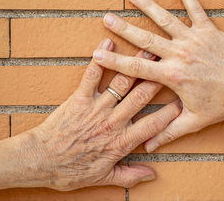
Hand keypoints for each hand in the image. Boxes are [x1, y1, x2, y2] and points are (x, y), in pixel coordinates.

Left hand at [23, 39, 181, 190]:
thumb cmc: (70, 171)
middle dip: (157, 79)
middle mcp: (112, 122)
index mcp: (120, 142)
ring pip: (121, 84)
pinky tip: (107, 45)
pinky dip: (99, 60)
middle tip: (171, 64)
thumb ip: (129, 176)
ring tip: (148, 50)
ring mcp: (96, 108)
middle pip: (140, 98)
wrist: (40, 161)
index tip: (183, 103)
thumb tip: (151, 175)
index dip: (169, 115)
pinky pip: (91, 76)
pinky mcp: (79, 98)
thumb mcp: (103, 178)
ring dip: (136, 66)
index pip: (152, 126)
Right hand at [92, 0, 223, 151]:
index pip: (137, 69)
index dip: (115, 62)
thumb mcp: (194, 121)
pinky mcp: (208, 30)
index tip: (98, 53)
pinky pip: (196, 9)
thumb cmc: (222, 105)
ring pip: (166, 20)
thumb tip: (148, 147)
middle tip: (106, 18)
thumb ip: (168, 132)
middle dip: (124, 28)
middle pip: (146, 39)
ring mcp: (193, 39)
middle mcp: (180, 54)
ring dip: (148, 7)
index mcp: (173, 76)